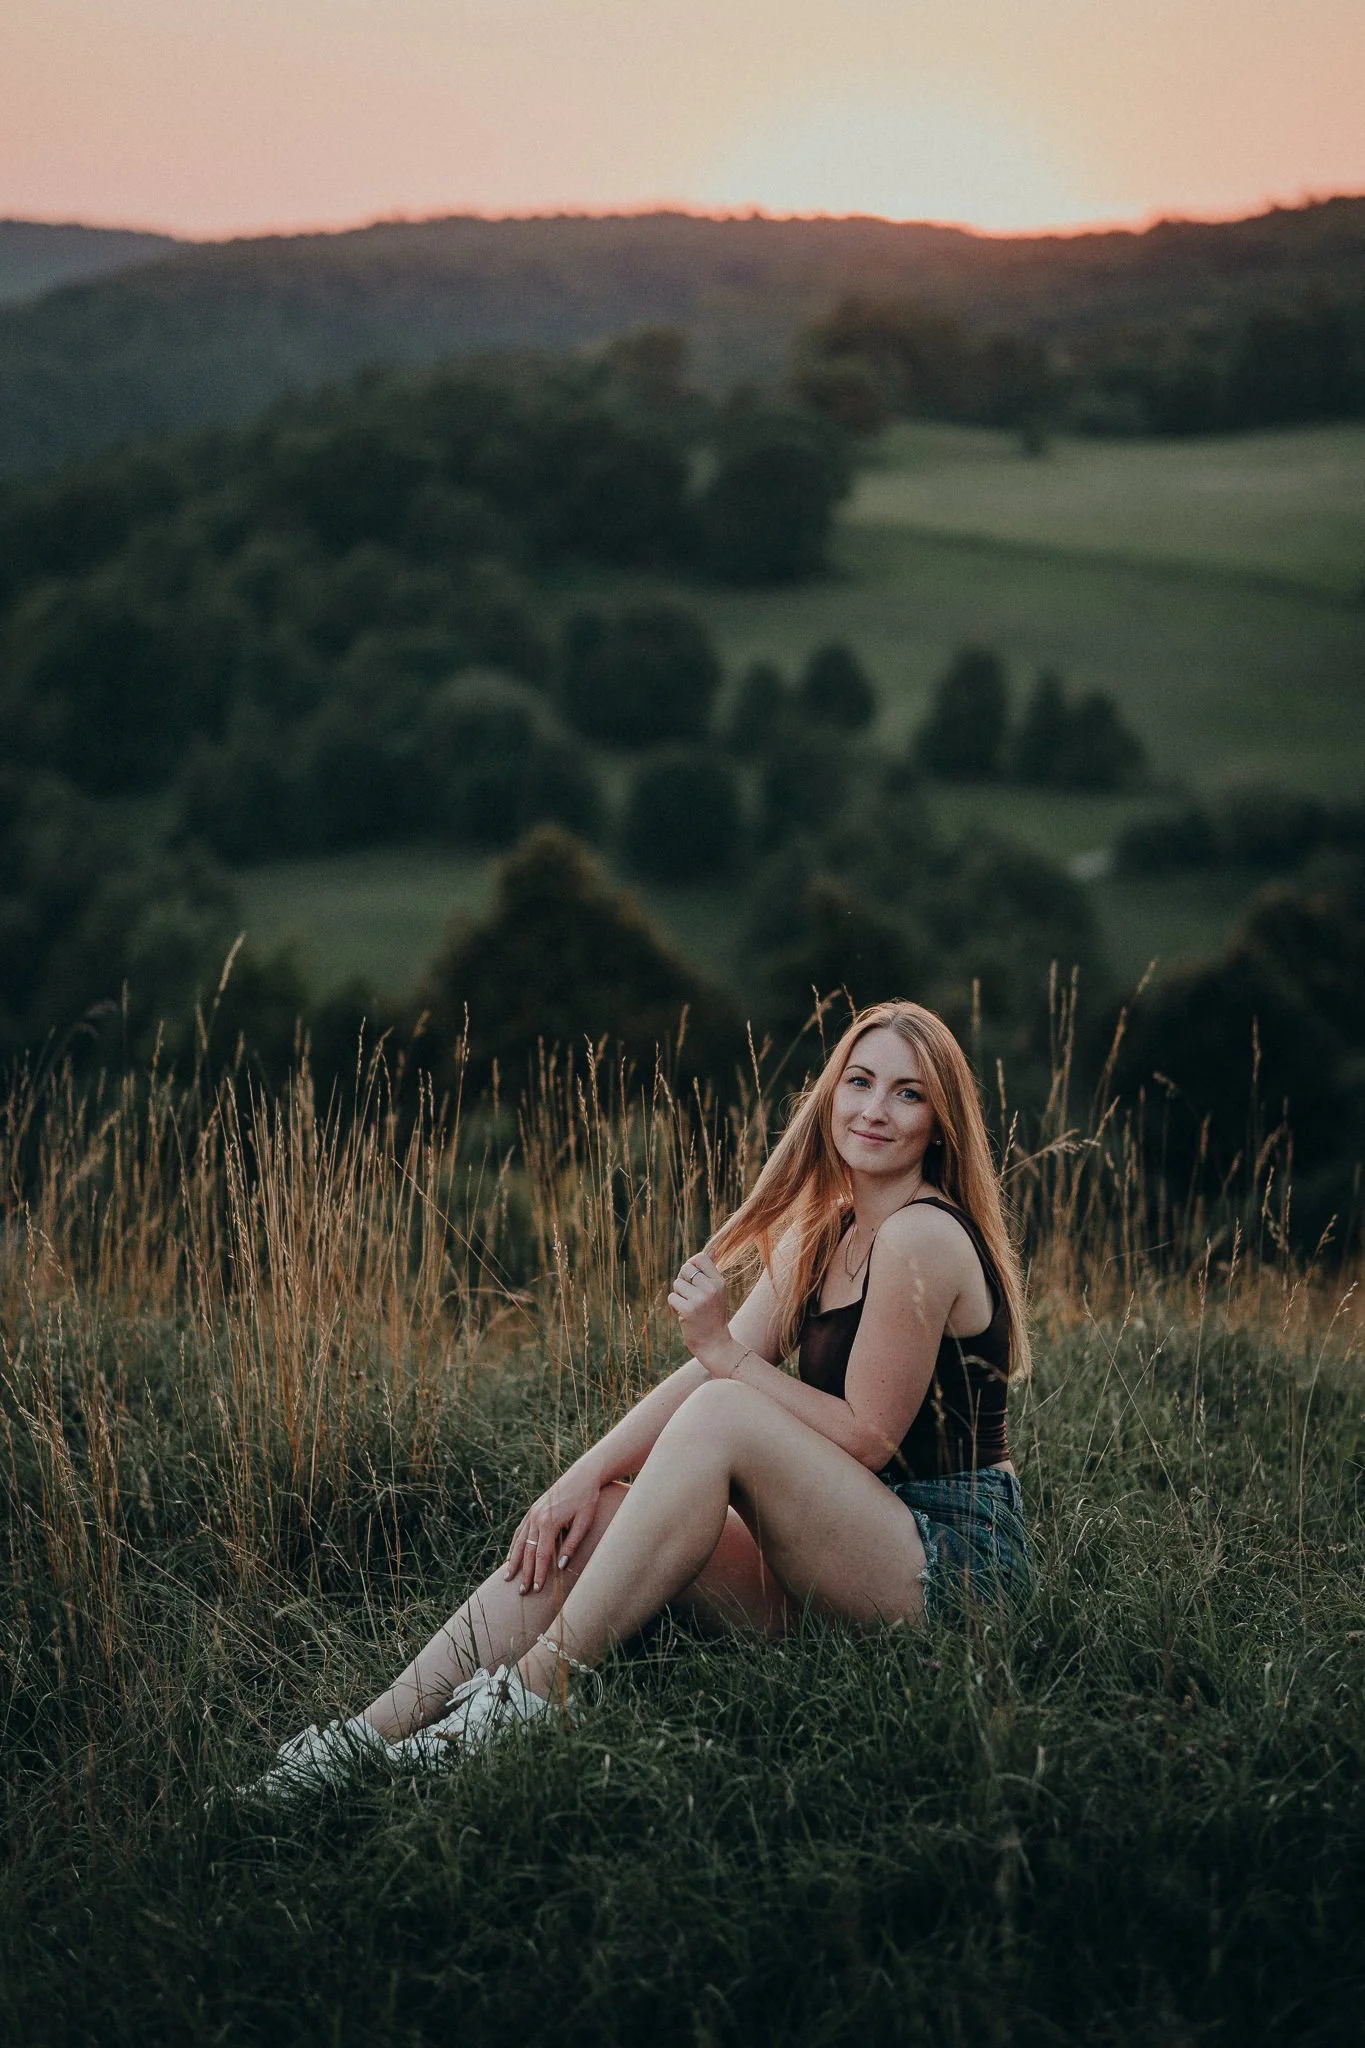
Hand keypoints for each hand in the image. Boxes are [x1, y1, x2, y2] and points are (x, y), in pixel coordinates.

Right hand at [503, 1460, 604, 1595]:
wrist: (582, 1476)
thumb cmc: (587, 1500)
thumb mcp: (583, 1523)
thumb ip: (571, 1545)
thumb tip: (561, 1566)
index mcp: (549, 1522)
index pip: (542, 1555)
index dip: (539, 1573)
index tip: (537, 1589)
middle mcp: (536, 1518)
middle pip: (528, 1551)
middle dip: (525, 1573)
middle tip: (522, 1591)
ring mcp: (532, 1513)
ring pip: (520, 1542)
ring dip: (514, 1561)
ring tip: (509, 1578)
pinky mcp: (533, 1510)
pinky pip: (520, 1531)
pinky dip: (515, 1545)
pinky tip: (511, 1557)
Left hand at [667, 1250, 731, 1369]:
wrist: (715, 1344)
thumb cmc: (713, 1316)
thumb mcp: (718, 1292)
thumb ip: (711, 1273)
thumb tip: (713, 1249)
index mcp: (719, 1282)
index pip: (700, 1258)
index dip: (691, 1265)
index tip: (691, 1277)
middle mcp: (711, 1288)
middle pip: (685, 1269)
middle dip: (682, 1280)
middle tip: (689, 1295)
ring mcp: (700, 1299)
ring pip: (677, 1284)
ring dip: (678, 1295)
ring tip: (688, 1307)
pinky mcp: (688, 1310)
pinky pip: (672, 1297)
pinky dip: (674, 1306)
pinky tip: (684, 1316)